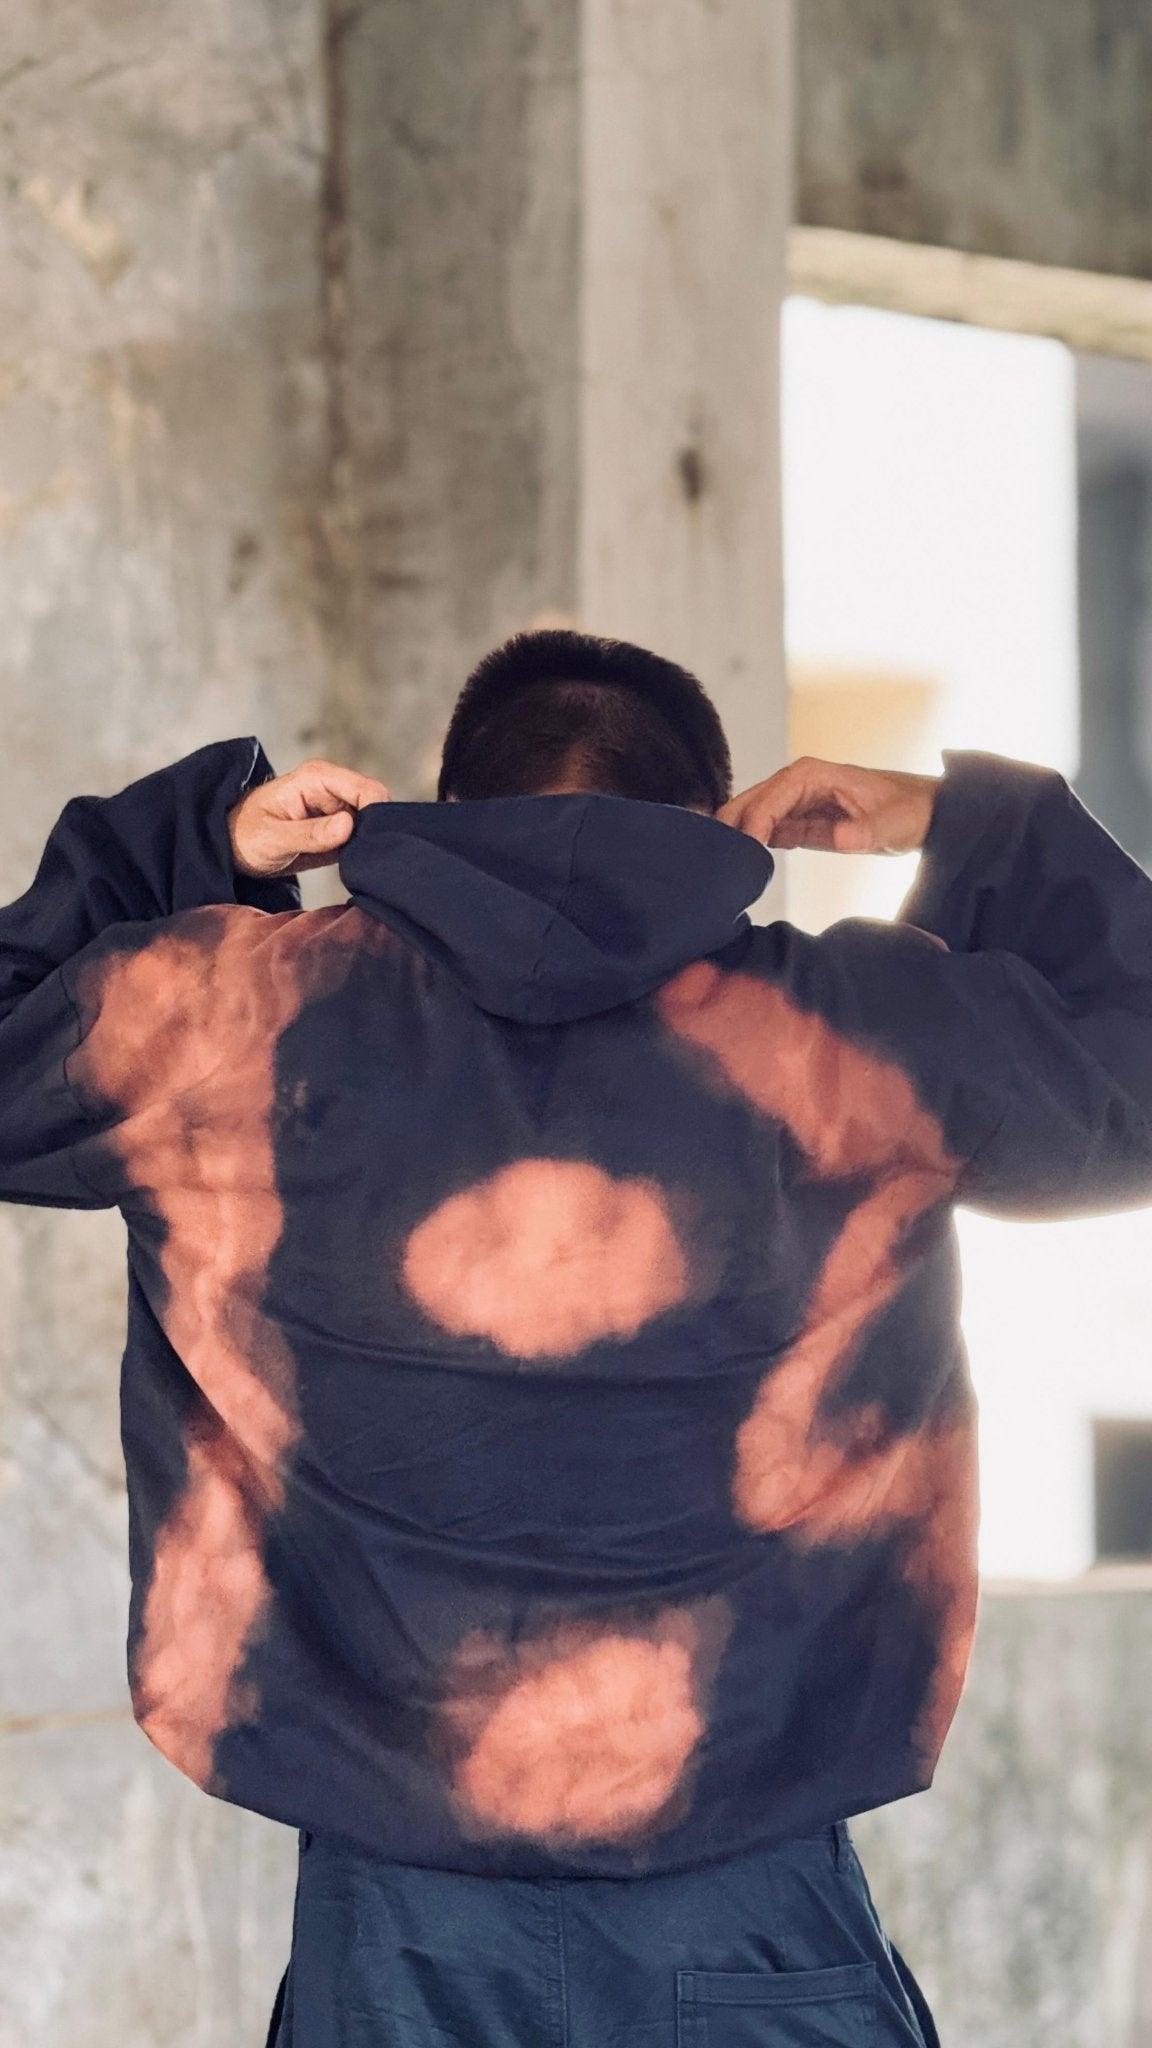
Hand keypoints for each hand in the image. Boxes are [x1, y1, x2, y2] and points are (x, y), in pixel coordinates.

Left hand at [228, 759, 389, 876]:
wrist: (230, 849)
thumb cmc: (244, 837)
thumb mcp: (273, 839)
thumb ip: (311, 834)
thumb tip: (349, 825)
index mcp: (317, 778)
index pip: (368, 790)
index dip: (375, 816)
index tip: (362, 844)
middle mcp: (332, 788)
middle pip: (377, 807)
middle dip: (373, 833)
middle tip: (356, 858)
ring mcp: (337, 808)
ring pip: (374, 824)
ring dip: (367, 845)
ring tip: (347, 862)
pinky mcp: (338, 828)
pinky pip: (363, 838)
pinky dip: (361, 852)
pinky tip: (348, 865)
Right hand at [717, 757, 939, 854]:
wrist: (924, 814)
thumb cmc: (909, 811)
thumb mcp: (893, 823)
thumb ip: (866, 831)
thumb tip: (840, 837)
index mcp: (811, 775)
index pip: (768, 800)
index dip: (751, 825)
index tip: (742, 854)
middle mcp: (796, 784)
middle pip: (747, 803)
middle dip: (728, 828)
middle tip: (712, 862)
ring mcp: (794, 802)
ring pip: (750, 818)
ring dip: (735, 839)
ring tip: (718, 868)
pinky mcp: (799, 822)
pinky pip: (765, 832)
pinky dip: (750, 847)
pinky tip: (740, 868)